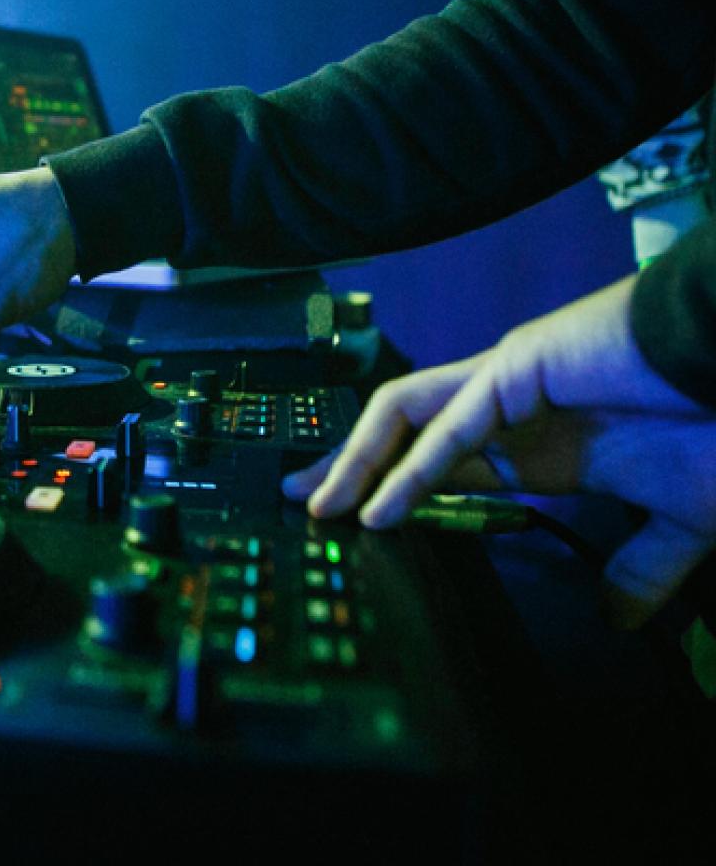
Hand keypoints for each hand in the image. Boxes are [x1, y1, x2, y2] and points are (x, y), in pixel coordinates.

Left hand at [283, 275, 715, 627]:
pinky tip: (382, 506)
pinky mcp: (521, 362)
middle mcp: (509, 405)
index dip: (390, 488)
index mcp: (539, 441)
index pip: (438, 460)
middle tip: (303, 506)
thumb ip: (639, 567)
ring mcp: (509, 379)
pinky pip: (452, 418)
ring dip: (357, 459)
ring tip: (324, 509)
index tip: (351, 524)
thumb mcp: (677, 520)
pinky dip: (412, 464)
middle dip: (346, 464)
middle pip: (401, 430)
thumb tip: (618, 619)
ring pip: (404, 412)